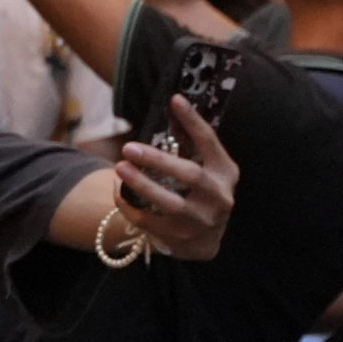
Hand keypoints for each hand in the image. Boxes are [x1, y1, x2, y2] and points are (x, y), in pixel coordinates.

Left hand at [114, 98, 237, 260]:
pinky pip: (148, 220)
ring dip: (142, 184)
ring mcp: (200, 220)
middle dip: (158, 160)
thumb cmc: (201, 193)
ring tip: (119, 166)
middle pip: (190, 175)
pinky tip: (117, 188)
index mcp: (225, 173)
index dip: (193, 121)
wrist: (205, 241)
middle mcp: (218, 197)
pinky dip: (129, 204)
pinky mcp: (179, 237)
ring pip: (170, 203)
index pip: (210, 142)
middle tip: (130, 146)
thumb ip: (189, 141)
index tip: (175, 100)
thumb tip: (172, 106)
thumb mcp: (205, 167)